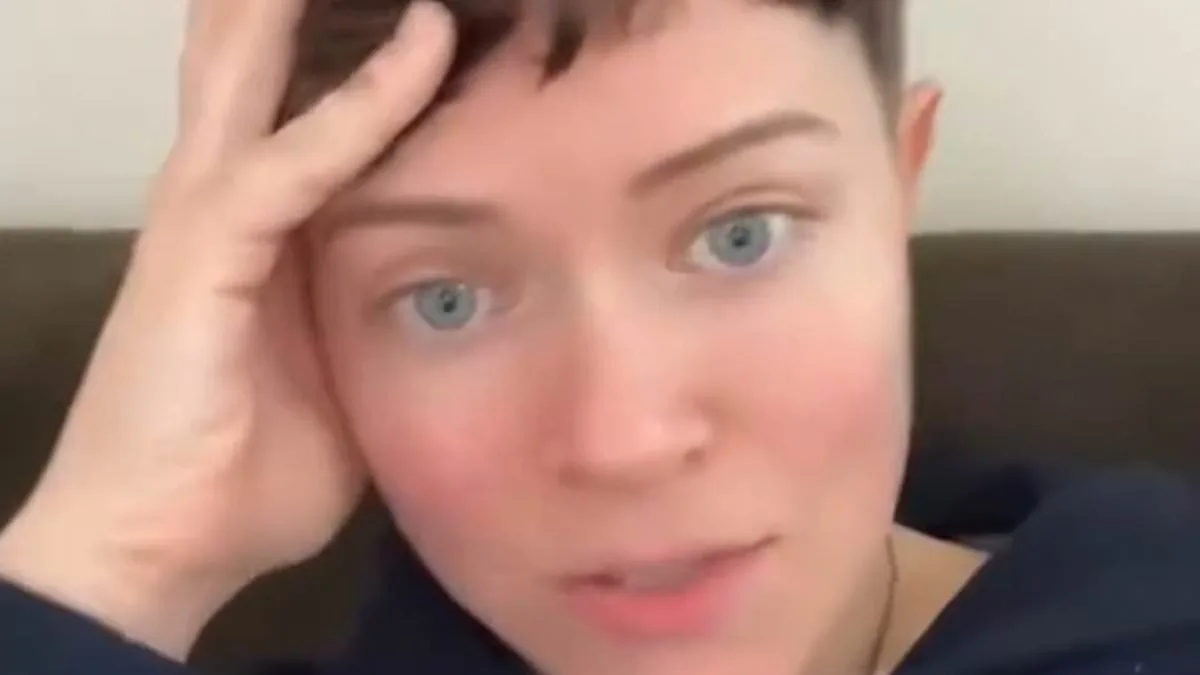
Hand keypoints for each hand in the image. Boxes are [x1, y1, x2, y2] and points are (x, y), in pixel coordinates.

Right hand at [0, 0, 452, 659]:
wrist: (159, 550)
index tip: (424, 10)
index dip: (354, 53)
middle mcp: (223, 201)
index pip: (301, 111)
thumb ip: (374, 324)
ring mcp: (204, 218)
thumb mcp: (341, 384)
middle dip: (300, 7)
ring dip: (304, 12)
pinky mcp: (202, 250)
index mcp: (259, 231)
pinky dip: (362, 104)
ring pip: (256, 76)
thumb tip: (444, 308)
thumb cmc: (246, 477)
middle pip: (254, 67)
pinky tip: (418, 46)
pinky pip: (293, 159)